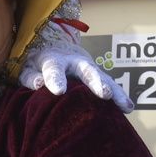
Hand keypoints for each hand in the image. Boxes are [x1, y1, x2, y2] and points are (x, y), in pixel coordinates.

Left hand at [20, 38, 135, 112]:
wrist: (52, 48)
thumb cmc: (36, 65)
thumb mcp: (26, 68)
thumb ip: (30, 77)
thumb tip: (39, 84)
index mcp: (53, 59)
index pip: (54, 68)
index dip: (55, 79)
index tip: (58, 91)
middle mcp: (74, 62)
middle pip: (86, 70)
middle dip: (95, 82)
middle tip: (104, 94)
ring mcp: (89, 68)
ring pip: (103, 78)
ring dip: (114, 91)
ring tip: (124, 105)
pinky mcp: (98, 77)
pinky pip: (110, 86)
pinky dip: (119, 96)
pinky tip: (129, 108)